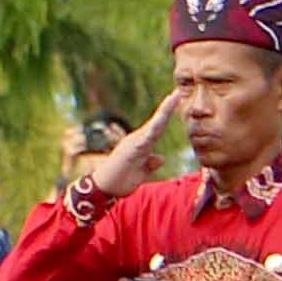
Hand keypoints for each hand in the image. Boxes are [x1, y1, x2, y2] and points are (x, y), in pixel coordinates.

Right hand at [68, 91, 177, 207]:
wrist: (104, 188)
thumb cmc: (121, 180)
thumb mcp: (141, 173)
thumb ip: (150, 164)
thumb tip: (161, 158)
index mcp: (142, 144)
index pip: (158, 128)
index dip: (168, 115)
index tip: (177, 101)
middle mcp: (138, 140)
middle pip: (157, 122)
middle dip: (168, 108)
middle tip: (177, 92)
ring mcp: (133, 143)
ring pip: (153, 126)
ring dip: (163, 113)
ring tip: (172, 99)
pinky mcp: (129, 150)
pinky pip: (144, 138)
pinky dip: (153, 129)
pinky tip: (161, 121)